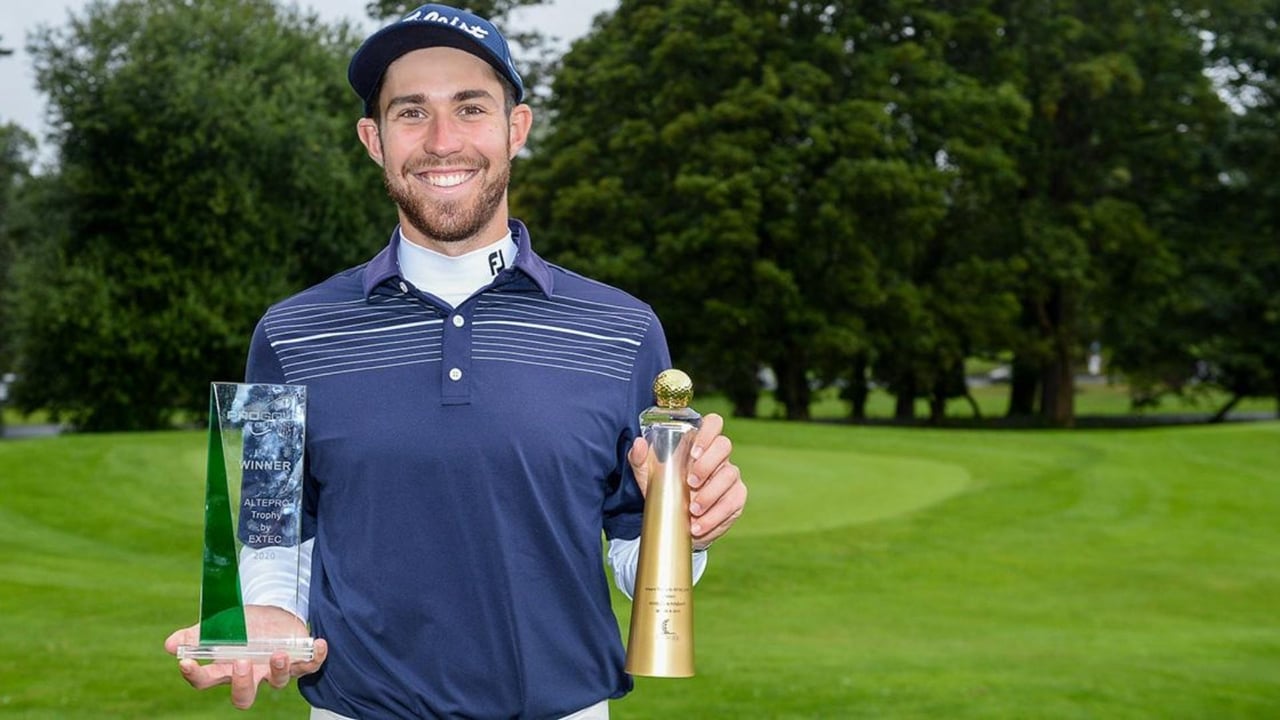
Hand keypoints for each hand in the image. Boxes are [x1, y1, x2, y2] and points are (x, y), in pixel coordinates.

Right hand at [164, 605, 327, 709]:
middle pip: (243, 696)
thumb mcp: (218, 625)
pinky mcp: (299, 660)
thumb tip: (170, 645)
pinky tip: (318, 643)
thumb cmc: (243, 624)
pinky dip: (317, 657)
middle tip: (241, 663)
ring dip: (279, 669)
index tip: (186, 662)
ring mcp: (275, 669)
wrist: (273, 612)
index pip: (205, 681)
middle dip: (242, 683)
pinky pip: (310, 666)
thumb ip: (195, 636)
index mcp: (226, 668)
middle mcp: (251, 674)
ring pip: (278, 682)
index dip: (195, 674)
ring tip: (279, 653)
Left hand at [629, 412, 746, 549]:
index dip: (708, 432)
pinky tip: (699, 525)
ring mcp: (730, 475)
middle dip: (707, 464)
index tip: (693, 452)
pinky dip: (715, 516)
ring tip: (692, 510)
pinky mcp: (736, 498)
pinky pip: (732, 502)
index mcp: (699, 443)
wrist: (674, 521)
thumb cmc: (663, 488)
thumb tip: (639, 443)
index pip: (713, 423)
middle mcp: (718, 456)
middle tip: (690, 483)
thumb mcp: (647, 474)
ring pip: (730, 475)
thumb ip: (639, 458)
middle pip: (724, 446)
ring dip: (710, 494)